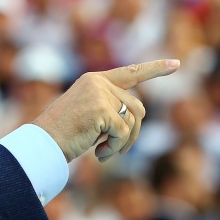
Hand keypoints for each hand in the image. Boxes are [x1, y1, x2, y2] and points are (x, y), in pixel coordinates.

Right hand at [33, 59, 179, 161]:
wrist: (42, 143)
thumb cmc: (63, 134)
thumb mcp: (89, 114)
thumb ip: (111, 107)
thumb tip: (139, 115)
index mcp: (95, 80)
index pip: (131, 72)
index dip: (155, 69)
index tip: (176, 64)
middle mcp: (99, 82)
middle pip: (137, 107)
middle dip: (132, 132)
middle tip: (114, 149)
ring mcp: (100, 94)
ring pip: (133, 121)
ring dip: (124, 143)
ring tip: (104, 152)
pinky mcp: (101, 110)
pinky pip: (123, 133)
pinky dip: (115, 148)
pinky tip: (98, 154)